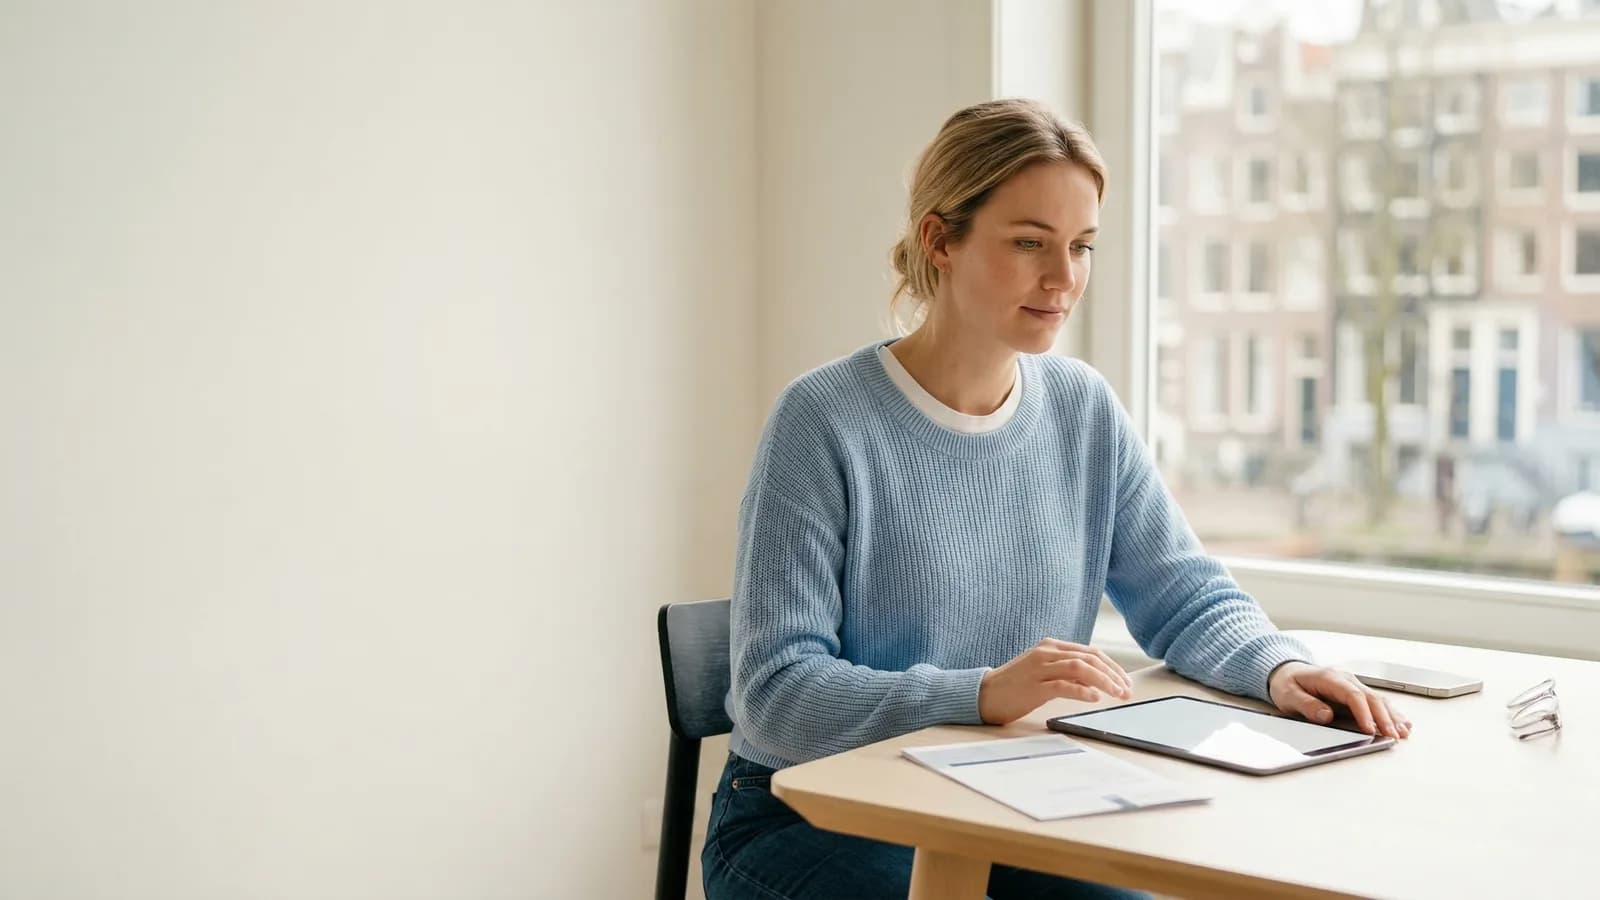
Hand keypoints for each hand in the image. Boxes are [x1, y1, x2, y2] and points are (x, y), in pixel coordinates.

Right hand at [978, 639, 1133, 724]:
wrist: (984, 694)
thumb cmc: (1016, 686)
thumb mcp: (1045, 673)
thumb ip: (1067, 673)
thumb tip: (1095, 682)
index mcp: (1051, 646)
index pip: (1090, 652)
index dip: (1112, 666)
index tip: (1125, 681)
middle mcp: (1046, 653)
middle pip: (1089, 658)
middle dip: (1113, 674)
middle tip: (1127, 691)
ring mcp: (1039, 668)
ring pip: (1080, 668)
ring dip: (1103, 681)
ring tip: (1117, 694)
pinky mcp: (1033, 686)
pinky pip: (1063, 685)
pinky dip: (1082, 691)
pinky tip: (1094, 698)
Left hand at [1268, 662, 1412, 738]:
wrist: (1287, 672)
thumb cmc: (1288, 684)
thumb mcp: (1288, 694)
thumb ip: (1306, 704)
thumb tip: (1324, 715)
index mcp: (1329, 678)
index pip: (1352, 695)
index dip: (1363, 713)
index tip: (1370, 730)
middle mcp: (1345, 679)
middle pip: (1370, 698)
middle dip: (1384, 718)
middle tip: (1393, 736)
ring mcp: (1353, 685)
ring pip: (1378, 700)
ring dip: (1392, 716)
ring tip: (1403, 733)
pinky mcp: (1356, 692)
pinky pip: (1376, 702)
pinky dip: (1390, 713)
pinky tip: (1402, 723)